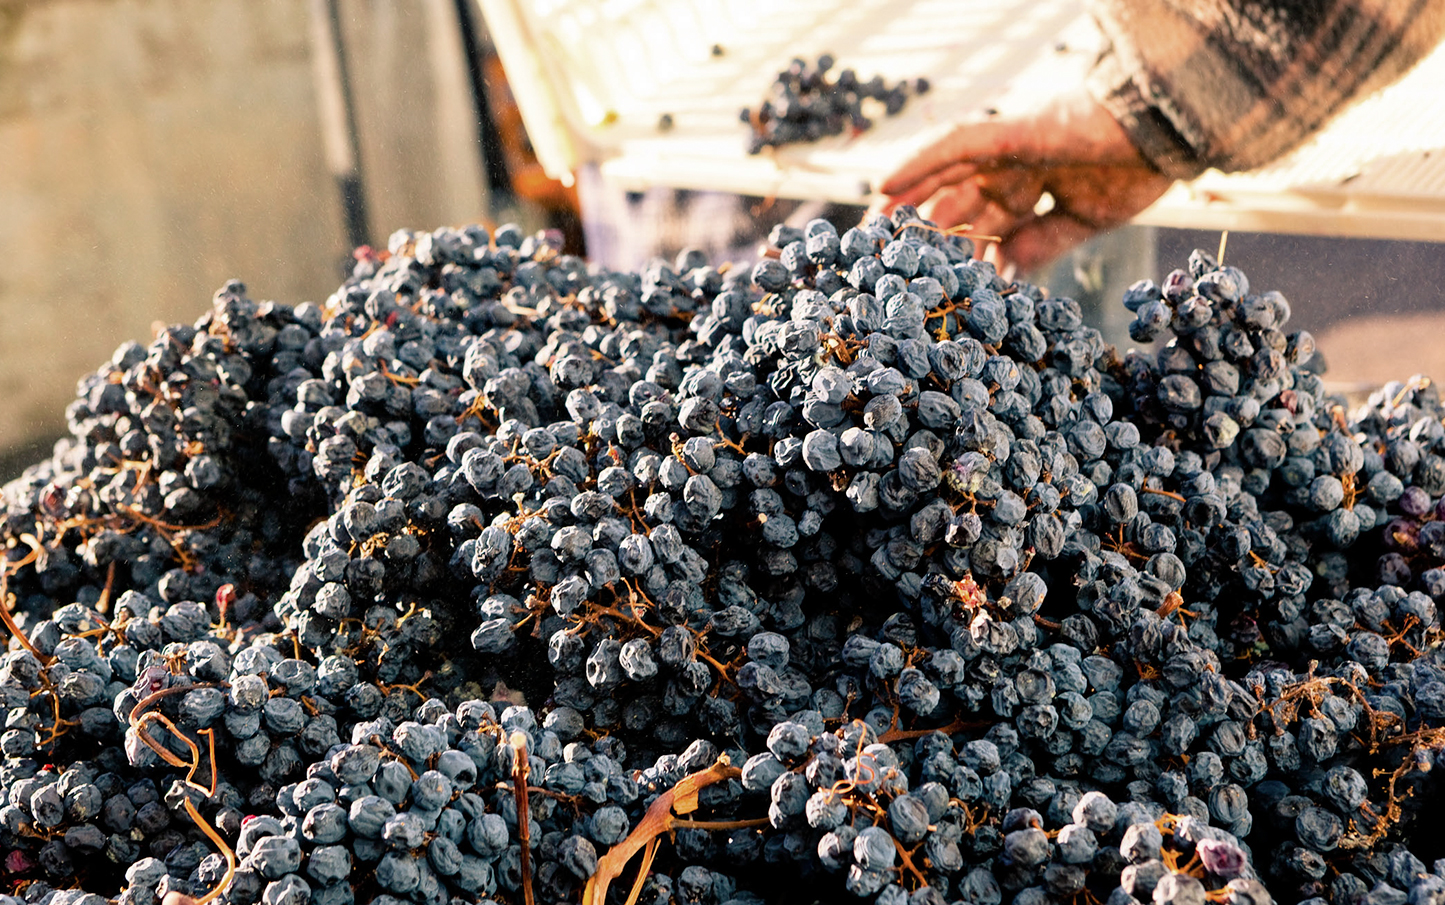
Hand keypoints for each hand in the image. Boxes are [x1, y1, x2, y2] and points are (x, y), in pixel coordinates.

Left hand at [878, 93, 1173, 272]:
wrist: (1171, 130)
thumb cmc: (1137, 168)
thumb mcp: (1083, 219)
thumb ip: (1042, 244)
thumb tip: (1003, 276)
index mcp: (1026, 192)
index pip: (973, 226)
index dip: (942, 253)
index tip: (914, 283)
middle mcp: (1009, 171)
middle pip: (947, 204)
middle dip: (911, 234)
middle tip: (874, 264)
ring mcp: (1008, 151)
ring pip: (942, 178)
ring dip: (902, 203)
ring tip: (864, 231)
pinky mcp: (1014, 133)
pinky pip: (957, 145)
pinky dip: (920, 162)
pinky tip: (885, 183)